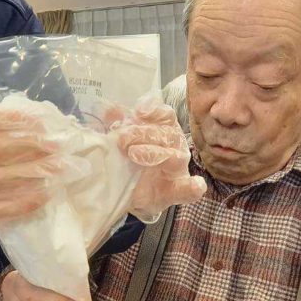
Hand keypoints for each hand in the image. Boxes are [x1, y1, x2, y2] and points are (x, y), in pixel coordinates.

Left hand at [112, 100, 205, 219]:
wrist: (129, 192)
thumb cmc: (131, 161)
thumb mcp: (122, 140)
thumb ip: (117, 124)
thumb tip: (105, 108)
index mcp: (163, 130)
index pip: (165, 115)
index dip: (155, 110)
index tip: (139, 111)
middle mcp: (174, 146)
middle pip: (166, 134)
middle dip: (143, 133)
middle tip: (122, 139)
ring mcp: (178, 169)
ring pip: (175, 157)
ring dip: (155, 154)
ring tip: (134, 154)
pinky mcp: (178, 191)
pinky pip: (190, 189)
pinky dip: (194, 187)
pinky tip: (196, 185)